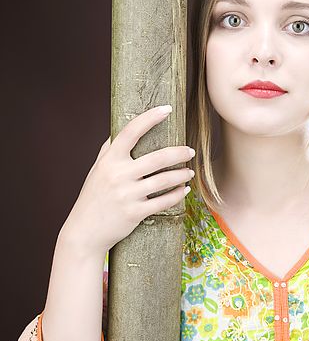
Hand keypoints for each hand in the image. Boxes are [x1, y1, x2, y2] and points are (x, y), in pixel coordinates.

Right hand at [61, 105, 194, 254]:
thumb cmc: (93, 197)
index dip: (149, 118)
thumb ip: (109, 150)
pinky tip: (184, 190)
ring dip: (181, 175)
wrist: (84, 231)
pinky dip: (177, 195)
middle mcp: (118, 175)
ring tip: (190, 172)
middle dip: (179, 153)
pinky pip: (163, 202)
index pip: (130, 132)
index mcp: (109, 160)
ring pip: (164, 181)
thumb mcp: (97, 170)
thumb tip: (121, 128)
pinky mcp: (135, 213)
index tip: (166, 109)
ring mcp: (127, 195)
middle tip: (190, 151)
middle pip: (157, 158)